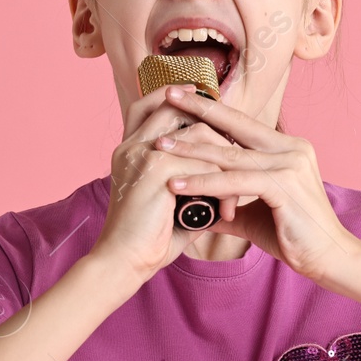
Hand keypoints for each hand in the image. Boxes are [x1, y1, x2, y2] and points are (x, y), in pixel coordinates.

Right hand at [92, 83, 241, 286]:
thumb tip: (221, 173)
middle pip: (176, 108)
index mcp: (129, 149)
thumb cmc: (147, 239)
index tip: (201, 101)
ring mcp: (142, 153)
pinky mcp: (156, 168)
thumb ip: (187, 178)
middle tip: (237, 158)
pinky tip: (225, 212)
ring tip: (231, 200)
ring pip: (200, 136)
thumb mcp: (167, 200)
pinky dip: (222, 188)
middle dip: (213, 127)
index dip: (172, 97)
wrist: (123, 263)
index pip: (147, 105)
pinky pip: (205, 165)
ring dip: (224, 164)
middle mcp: (131, 145)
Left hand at [152, 85, 359, 285]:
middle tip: (167, 94)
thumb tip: (197, 209)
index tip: (182, 96)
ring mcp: (291, 164)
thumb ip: (226, 206)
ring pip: (230, 154)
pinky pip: (235, 181)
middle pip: (236, 125)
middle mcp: (291, 148)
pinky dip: (204, 183)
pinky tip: (177, 184)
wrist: (329, 259)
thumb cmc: (292, 236)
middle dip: (199, 110)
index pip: (242, 123)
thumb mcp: (252, 215)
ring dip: (192, 150)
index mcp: (286, 148)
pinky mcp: (286, 185)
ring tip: (160, 146)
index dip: (211, 109)